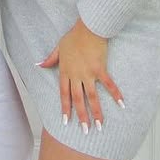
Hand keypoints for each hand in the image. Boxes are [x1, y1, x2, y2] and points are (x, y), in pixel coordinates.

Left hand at [39, 19, 123, 133]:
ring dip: (96, 112)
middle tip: (85, 130)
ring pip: (92, 97)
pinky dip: (115, 94)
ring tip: (100, 126)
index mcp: (65, 71)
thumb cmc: (73, 36)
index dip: (65, 108)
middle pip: (78, 99)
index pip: (64, 94)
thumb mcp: (58, 47)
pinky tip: (121, 104)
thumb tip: (38, 64)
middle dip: (81, 116)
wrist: (88, 28)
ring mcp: (88, 73)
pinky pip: (108, 84)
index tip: (66, 121)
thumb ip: (50, 58)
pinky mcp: (100, 69)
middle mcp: (76, 75)